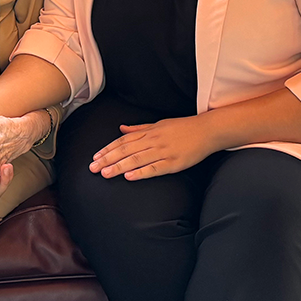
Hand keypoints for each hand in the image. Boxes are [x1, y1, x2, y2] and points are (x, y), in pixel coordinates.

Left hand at [89, 115, 219, 180]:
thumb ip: (139, 128)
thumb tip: (121, 128)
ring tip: (105, 173)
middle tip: (93, 168)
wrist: (207, 130)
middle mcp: (153, 141)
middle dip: (108, 159)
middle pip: (126, 150)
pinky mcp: (174, 163)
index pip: (123, 141)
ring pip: (137, 159)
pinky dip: (141, 172)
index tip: (95, 157)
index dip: (108, 149)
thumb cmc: (183, 127)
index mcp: (148, 132)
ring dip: (119, 167)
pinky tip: (130, 177)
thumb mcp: (158, 124)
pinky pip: (155, 168)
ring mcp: (163, 152)